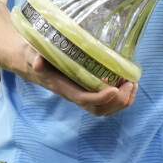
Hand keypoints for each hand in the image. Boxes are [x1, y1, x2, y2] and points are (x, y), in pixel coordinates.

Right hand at [21, 46, 137, 116]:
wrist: (30, 61)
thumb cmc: (34, 55)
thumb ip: (36, 57)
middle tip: (130, 83)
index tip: (115, 89)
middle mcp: (74, 94)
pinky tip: (128, 82)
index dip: (100, 97)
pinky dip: (121, 97)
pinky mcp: (87, 89)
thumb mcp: (32, 53)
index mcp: (63, 87)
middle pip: (98, 109)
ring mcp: (81, 93)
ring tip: (133, 83)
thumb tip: (38, 62)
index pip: (83, 98)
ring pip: (105, 109)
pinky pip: (106, 102)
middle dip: (117, 101)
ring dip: (122, 100)